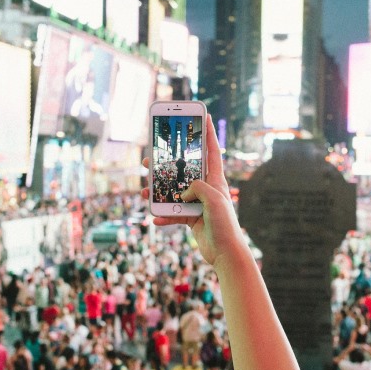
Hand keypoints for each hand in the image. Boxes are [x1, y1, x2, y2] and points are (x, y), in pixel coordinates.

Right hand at [141, 114, 242, 264]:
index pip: (212, 152)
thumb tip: (183, 191)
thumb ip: (197, 187)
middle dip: (168, 164)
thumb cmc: (225, 225)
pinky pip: (172, 214)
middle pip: (184, 170)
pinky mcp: (191, 218)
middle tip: (152, 157)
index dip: (209, 133)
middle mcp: (206, 189)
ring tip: (145, 190)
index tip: (204, 116)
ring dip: (158, 191)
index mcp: (216, 180)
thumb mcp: (213, 199)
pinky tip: (154, 218)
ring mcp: (197, 204)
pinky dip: (163, 216)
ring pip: (173, 192)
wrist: (225, 253)